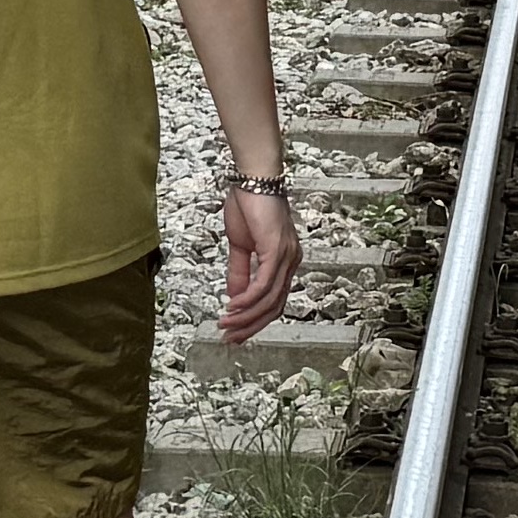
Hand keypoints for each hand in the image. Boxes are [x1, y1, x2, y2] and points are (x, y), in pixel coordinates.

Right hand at [221, 179, 301, 342]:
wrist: (252, 178)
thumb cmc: (248, 204)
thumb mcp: (240, 246)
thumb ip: (239, 272)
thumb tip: (234, 298)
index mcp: (284, 261)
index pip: (274, 301)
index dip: (255, 320)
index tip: (236, 334)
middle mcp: (291, 261)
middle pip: (275, 306)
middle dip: (251, 327)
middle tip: (230, 339)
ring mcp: (286, 256)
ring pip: (269, 299)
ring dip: (245, 317)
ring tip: (226, 325)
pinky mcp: (276, 250)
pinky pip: (264, 284)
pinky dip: (248, 299)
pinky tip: (233, 307)